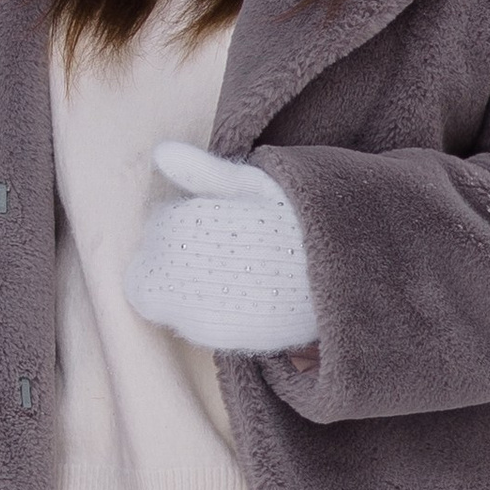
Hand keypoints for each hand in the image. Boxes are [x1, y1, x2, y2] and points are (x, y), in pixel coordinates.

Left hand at [122, 140, 319, 356]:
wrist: (339, 273)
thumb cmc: (296, 221)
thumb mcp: (252, 184)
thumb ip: (203, 171)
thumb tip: (162, 153)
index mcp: (195, 225)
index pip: (158, 226)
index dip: (176, 221)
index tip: (203, 219)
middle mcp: (191, 271)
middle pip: (149, 266)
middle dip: (168, 256)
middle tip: (207, 247)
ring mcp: (204, 308)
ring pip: (160, 298)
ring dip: (177, 285)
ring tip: (222, 271)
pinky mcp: (221, 336)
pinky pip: (186, 324)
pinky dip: (196, 309)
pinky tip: (227, 294)